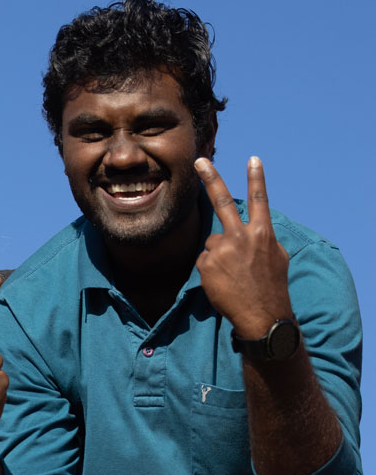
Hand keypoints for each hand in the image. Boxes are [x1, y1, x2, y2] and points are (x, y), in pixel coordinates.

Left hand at [194, 157, 292, 337]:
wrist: (263, 316)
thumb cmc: (271, 287)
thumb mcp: (277, 257)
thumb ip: (262, 239)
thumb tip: (254, 231)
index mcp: (263, 233)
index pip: (260, 200)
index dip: (256, 178)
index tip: (253, 158)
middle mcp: (241, 236)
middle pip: (222, 202)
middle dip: (210, 178)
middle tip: (199, 161)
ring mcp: (222, 249)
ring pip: (212, 244)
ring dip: (218, 257)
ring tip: (233, 276)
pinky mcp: (207, 263)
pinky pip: (204, 261)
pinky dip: (210, 271)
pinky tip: (223, 283)